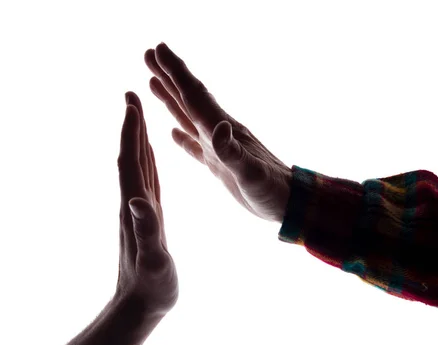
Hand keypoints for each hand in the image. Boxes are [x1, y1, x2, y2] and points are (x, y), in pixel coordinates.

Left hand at [115, 91, 177, 315]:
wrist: (138, 306)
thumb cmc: (150, 287)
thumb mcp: (153, 260)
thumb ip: (146, 231)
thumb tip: (137, 200)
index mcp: (135, 206)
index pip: (130, 161)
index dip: (131, 131)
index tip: (130, 102)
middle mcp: (133, 202)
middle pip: (130, 156)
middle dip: (131, 126)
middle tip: (131, 96)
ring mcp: (139, 210)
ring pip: (137, 166)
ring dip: (137, 139)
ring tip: (139, 117)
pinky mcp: (148, 218)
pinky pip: (146, 182)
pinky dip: (146, 162)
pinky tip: (147, 157)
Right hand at [145, 43, 291, 222]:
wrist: (289, 202)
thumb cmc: (271, 189)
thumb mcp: (251, 173)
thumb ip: (232, 151)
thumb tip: (218, 128)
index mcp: (222, 129)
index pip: (193, 95)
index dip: (175, 72)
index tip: (158, 49)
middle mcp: (218, 132)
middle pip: (187, 98)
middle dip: (168, 75)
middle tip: (149, 53)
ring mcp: (217, 147)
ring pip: (187, 116)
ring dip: (170, 97)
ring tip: (153, 80)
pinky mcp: (219, 165)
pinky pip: (194, 144)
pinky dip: (181, 135)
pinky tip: (173, 131)